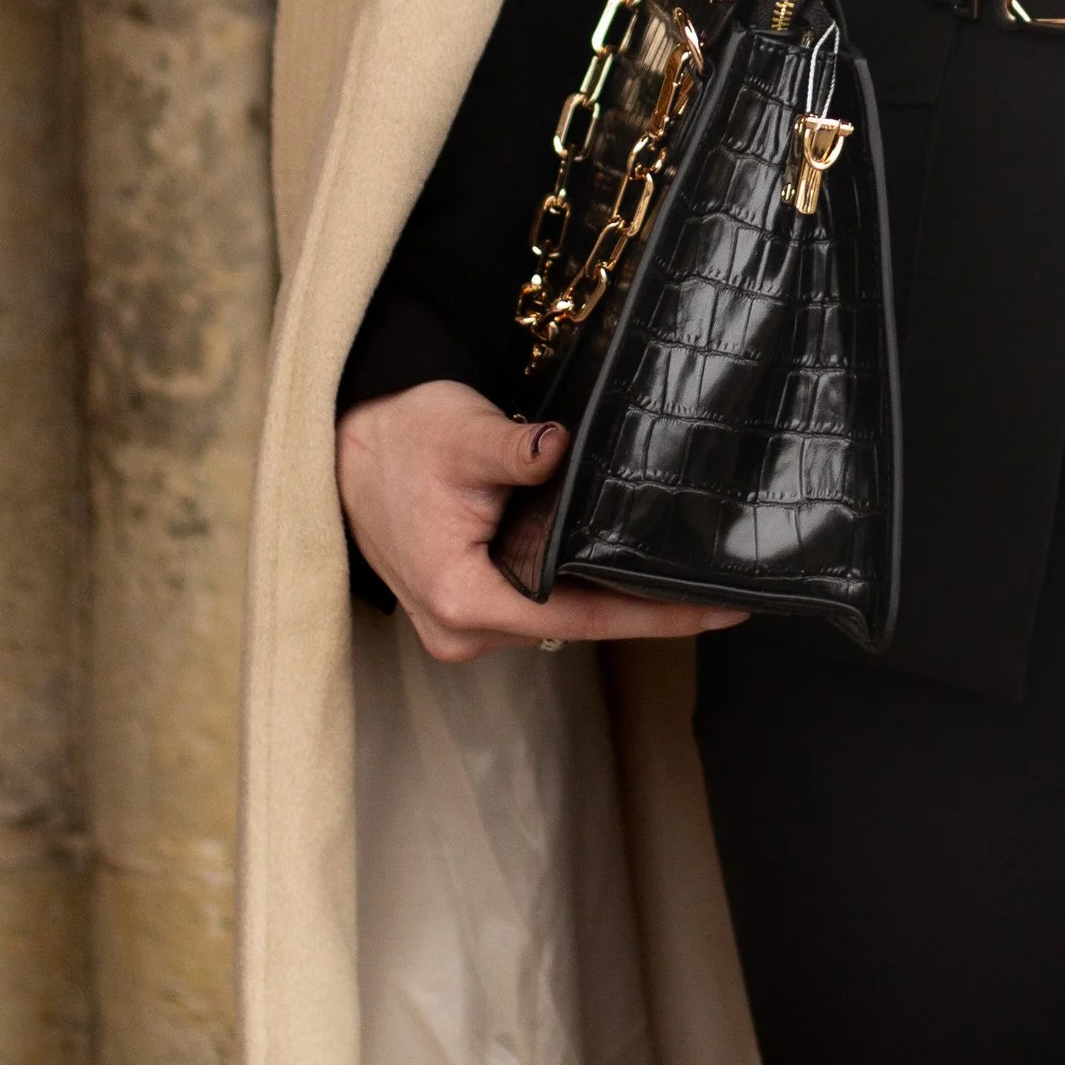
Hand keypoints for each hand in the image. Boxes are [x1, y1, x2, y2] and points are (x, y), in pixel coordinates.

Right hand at [336, 380, 747, 665]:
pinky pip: (535, 604)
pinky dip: (576, 586)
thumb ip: (518, 450)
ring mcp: (459, 626)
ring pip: (556, 617)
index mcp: (464, 600)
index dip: (658, 616)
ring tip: (681, 575)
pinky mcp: (462, 607)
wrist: (341, 447)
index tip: (721, 612)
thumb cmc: (399, 439)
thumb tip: (564, 449)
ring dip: (609, 595)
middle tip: (723, 590)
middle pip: (575, 626)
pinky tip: (619, 565)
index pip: (583, 619)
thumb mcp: (463, 434)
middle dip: (646, 608)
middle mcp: (462, 630)